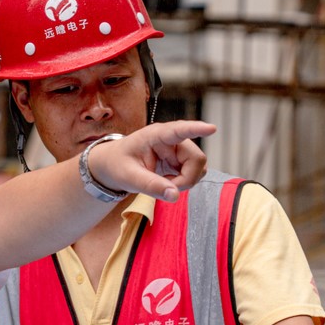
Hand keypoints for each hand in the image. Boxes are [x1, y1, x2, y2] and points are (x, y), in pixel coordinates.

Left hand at [88, 120, 215, 202]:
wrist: (112, 166)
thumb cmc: (117, 165)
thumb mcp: (129, 177)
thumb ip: (151, 185)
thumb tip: (174, 195)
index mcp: (156, 135)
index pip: (179, 130)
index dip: (196, 129)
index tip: (211, 128)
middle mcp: (171, 140)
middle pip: (196, 158)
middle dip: (187, 178)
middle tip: (167, 188)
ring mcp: (177, 151)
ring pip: (198, 167)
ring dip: (186, 181)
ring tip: (163, 184)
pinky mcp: (179, 161)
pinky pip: (193, 174)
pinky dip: (183, 183)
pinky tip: (167, 183)